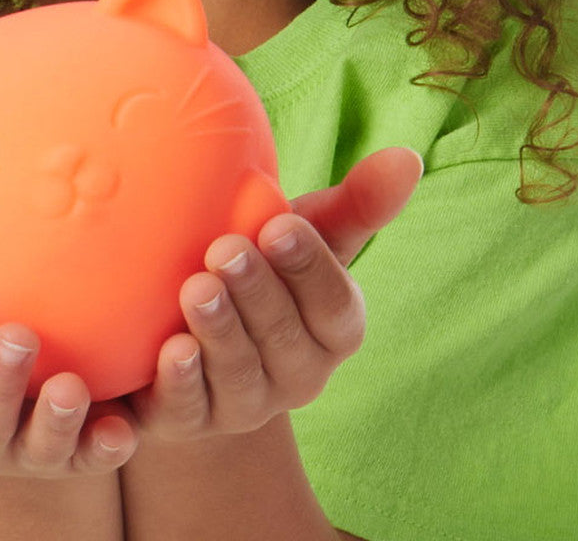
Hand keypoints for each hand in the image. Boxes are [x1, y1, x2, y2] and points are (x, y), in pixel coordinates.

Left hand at [127, 146, 421, 441]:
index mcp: (332, 330)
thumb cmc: (260, 264)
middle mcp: (296, 376)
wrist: (185, 323)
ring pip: (238, 377)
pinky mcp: (187, 420)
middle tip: (225, 250)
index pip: (334, 307)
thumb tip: (407, 157)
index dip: (308, 268)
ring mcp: (242, 405)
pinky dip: (181, 384)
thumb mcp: (304, 232)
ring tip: (195, 288)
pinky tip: (170, 351)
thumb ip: (355, 203)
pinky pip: (188, 411)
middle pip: (284, 341)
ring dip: (219, 333)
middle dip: (257, 294)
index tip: (278, 226)